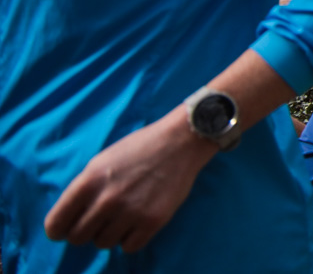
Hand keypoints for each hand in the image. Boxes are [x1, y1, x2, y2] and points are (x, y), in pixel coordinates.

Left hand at [45, 108, 214, 252]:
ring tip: (122, 215)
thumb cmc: (138, 148)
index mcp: (88, 182)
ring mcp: (130, 211)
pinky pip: (129, 247)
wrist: (180, 141)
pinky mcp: (153, 220)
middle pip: (78, 237)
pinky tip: (136, 222)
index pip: (55, 225)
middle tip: (99, 219)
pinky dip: (130, 238)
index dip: (59, 229)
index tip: (67, 227)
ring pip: (103, 243)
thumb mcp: (101, 161)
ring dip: (109, 233)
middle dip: (85, 231)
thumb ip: (83, 190)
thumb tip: (69, 219)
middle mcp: (106, 199)